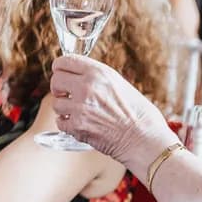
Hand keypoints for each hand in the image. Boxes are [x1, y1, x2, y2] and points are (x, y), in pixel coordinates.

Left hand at [46, 54, 175, 167]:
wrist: (145, 140)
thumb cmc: (139, 115)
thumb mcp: (120, 85)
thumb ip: (96, 78)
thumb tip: (77, 76)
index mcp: (99, 73)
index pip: (65, 61)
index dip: (60, 68)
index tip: (61, 73)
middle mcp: (87, 87)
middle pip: (55, 80)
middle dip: (60, 88)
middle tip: (67, 95)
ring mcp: (80, 107)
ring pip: (56, 103)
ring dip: (65, 109)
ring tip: (82, 113)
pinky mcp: (77, 126)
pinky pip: (60, 122)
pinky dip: (68, 125)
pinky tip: (82, 125)